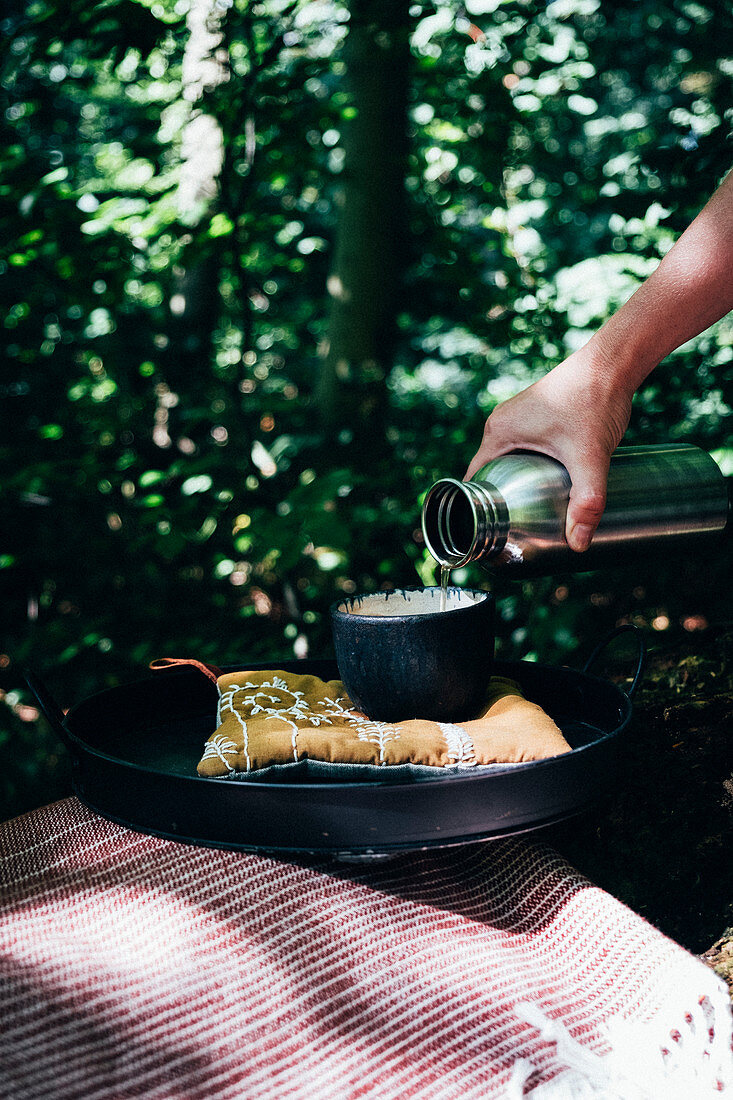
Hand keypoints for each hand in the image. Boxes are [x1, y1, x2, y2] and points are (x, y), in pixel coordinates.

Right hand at [464, 345, 632, 551]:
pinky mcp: (538, 415)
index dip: (478, 508)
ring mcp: (520, 417)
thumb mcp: (589, 457)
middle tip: (517, 529)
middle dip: (501, 501)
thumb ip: (586, 500)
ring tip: (531, 514)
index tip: (491, 533)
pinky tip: (547, 484)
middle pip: (491, 473)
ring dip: (516, 484)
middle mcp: (503, 423)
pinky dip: (529, 468)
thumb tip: (580, 544)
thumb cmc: (595, 400)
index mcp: (500, 431)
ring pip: (509, 461)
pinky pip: (523, 449)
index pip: (475, 480)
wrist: (613, 363)